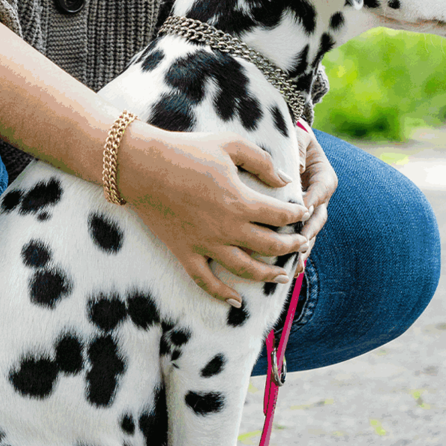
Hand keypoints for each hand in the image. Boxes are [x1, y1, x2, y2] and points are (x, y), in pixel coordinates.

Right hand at [118, 124, 307, 304]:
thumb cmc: (187, 149)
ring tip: (282, 276)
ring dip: (267, 274)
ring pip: (245, 269)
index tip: (302, 211)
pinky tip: (236, 301)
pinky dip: (221, 294)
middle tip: (301, 244)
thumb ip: (262, 162)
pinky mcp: (185, 252)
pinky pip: (205, 281)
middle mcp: (227, 228)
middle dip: (291, 246)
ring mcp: (205, 244)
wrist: (143, 166)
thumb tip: (285, 179)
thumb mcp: (231, 144)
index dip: (296, 214)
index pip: (280, 215)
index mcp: (241, 201)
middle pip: (270, 245)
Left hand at [297, 130, 336, 255]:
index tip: (303, 210)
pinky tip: (288, 269)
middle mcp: (320, 198)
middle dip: (309, 231)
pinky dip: (294, 253)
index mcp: (324, 177)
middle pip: (318, 217)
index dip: (313, 199)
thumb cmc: (293, 140)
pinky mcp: (297, 221)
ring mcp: (309, 212)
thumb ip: (299, 148)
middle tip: (300, 244)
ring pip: (309, 232)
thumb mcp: (299, 138)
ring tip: (295, 265)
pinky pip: (298, 238)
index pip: (322, 189)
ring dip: (303, 249)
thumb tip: (297, 167)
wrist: (289, 148)